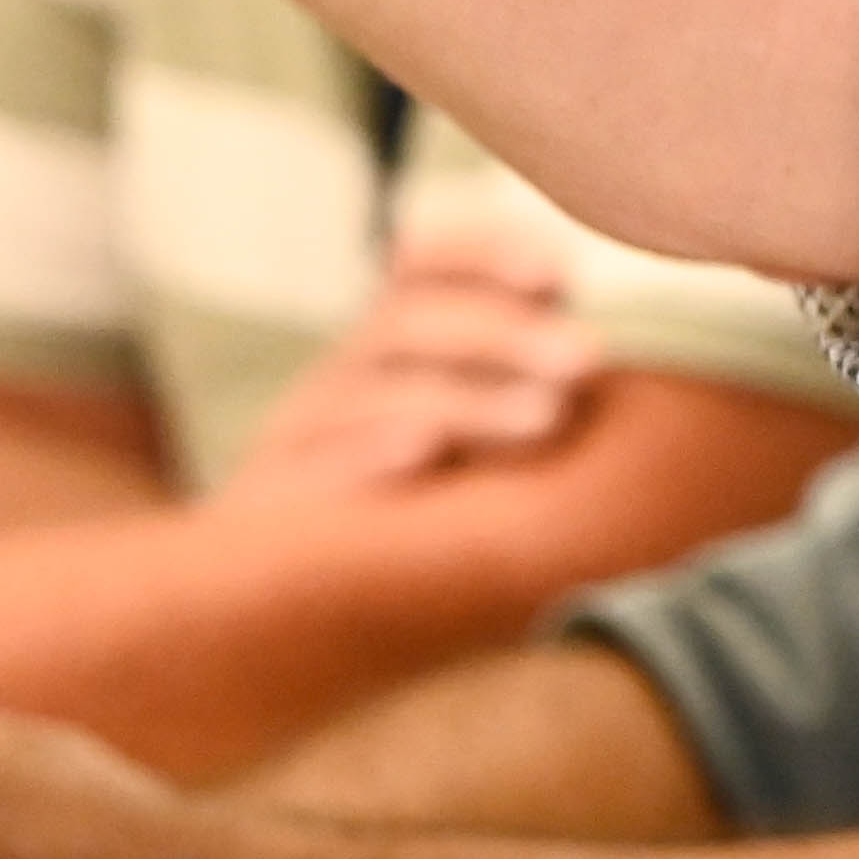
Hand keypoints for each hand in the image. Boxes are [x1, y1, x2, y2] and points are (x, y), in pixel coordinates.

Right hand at [210, 232, 606, 506]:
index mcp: (383, 351)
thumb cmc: (398, 519)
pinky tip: (423, 453)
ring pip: (373, 395)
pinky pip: (307, 471)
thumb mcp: (460, 445)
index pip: (421, 267)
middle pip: (409, 324)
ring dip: (467, 400)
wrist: (268, 605)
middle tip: (589, 357)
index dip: (485, 254)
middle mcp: (338, 379)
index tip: (561, 270)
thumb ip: (514, 391)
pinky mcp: (265, 506)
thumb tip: (593, 352)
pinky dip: (366, 456)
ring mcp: (295, 439)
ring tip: (547, 416)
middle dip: (504, 333)